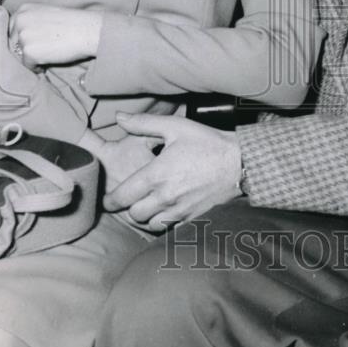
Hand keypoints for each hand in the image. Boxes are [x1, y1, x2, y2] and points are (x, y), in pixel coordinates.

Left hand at [9, 4, 102, 68]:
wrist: (86, 30)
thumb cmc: (72, 23)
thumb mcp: (47, 14)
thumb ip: (31, 22)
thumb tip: (22, 40)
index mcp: (23, 9)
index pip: (13, 29)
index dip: (24, 38)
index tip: (35, 42)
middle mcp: (20, 21)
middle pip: (13, 42)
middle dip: (26, 48)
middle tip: (44, 49)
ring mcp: (23, 36)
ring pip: (20, 54)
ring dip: (32, 57)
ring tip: (49, 53)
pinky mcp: (28, 51)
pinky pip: (27, 65)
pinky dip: (37, 66)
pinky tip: (50, 59)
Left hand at [103, 113, 241, 231]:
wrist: (240, 163)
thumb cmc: (207, 142)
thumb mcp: (175, 127)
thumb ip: (143, 123)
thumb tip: (119, 118)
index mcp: (156, 175)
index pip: (123, 196)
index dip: (110, 200)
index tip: (108, 199)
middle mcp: (165, 197)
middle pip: (134, 214)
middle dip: (129, 207)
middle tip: (131, 199)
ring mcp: (180, 210)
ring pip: (150, 224)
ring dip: (146, 216)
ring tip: (148, 205)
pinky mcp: (193, 218)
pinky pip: (169, 228)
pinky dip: (163, 222)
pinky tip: (166, 211)